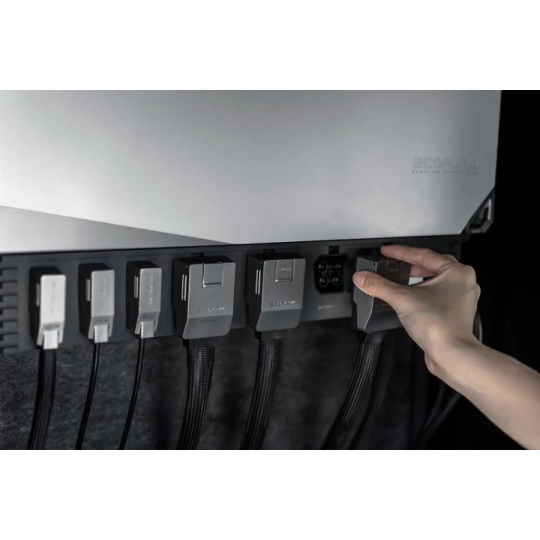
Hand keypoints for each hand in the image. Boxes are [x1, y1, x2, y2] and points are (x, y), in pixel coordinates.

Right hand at [352, 245, 480, 377]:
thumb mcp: (402, 299)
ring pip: (434, 282)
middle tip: (393, 264)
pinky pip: (435, 296)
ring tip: (399, 281)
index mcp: (456, 272)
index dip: (400, 252)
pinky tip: (409, 299)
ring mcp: (460, 299)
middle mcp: (462, 283)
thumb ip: (379, 286)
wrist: (452, 355)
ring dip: (415, 280)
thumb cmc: (440, 327)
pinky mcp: (455, 313)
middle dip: (409, 265)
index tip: (386, 251)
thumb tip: (363, 277)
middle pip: (430, 266)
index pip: (423, 255)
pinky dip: (421, 294)